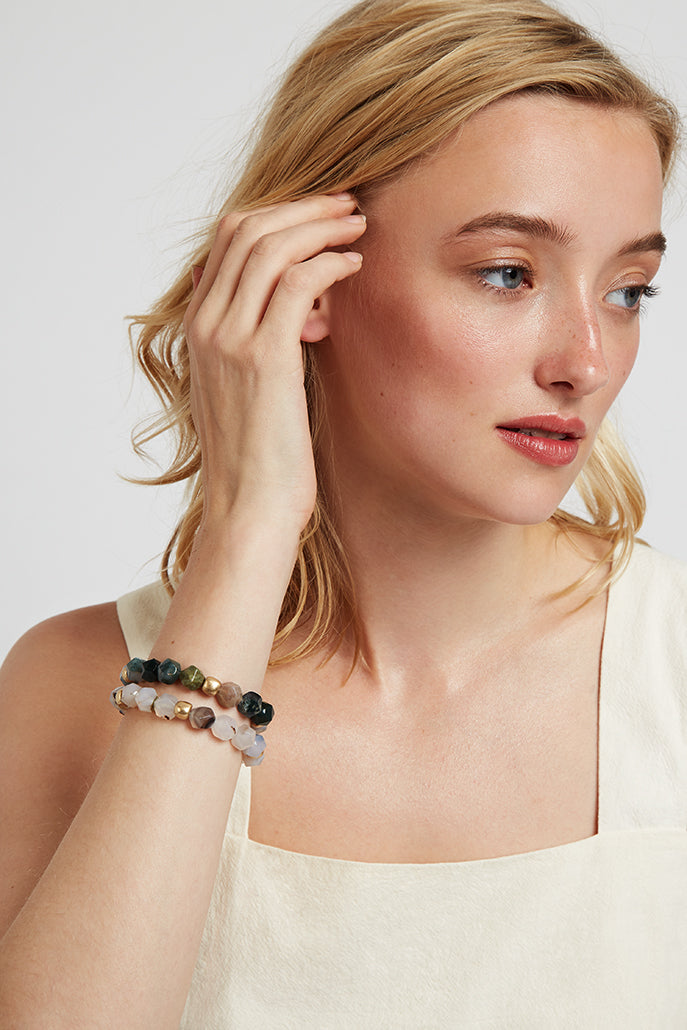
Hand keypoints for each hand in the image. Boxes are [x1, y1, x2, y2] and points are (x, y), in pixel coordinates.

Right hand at [183, 193, 365, 535]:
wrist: (249, 508)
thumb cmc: (260, 458)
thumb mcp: (251, 390)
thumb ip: (263, 343)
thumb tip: (304, 314)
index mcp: (199, 328)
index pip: (228, 240)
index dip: (278, 215)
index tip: (321, 215)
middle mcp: (206, 324)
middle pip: (247, 230)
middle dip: (302, 208)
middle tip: (347, 206)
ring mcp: (229, 339)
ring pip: (271, 247)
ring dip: (320, 226)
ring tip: (358, 227)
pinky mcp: (263, 358)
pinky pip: (297, 283)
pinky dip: (328, 263)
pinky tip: (354, 267)